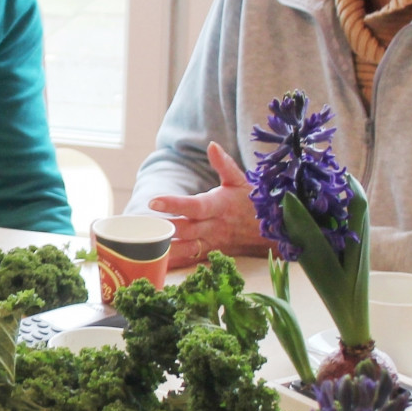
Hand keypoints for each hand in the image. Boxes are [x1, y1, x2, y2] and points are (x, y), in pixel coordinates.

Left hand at [146, 141, 275, 268]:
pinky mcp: (211, 254)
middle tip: (140, 225)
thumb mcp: (240, 181)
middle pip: (186, 230)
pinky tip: (153, 265)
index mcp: (220, 206)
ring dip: (164, 249)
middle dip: (163, 229)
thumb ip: (224, 164)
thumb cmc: (251, 203)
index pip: (195, 206)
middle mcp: (215, 227)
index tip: (153, 201)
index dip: (174, 204)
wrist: (271, 232)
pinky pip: (190, 260)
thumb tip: (211, 145)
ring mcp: (212, 243)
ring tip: (141, 246)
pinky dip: (173, 264)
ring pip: (186, 249)